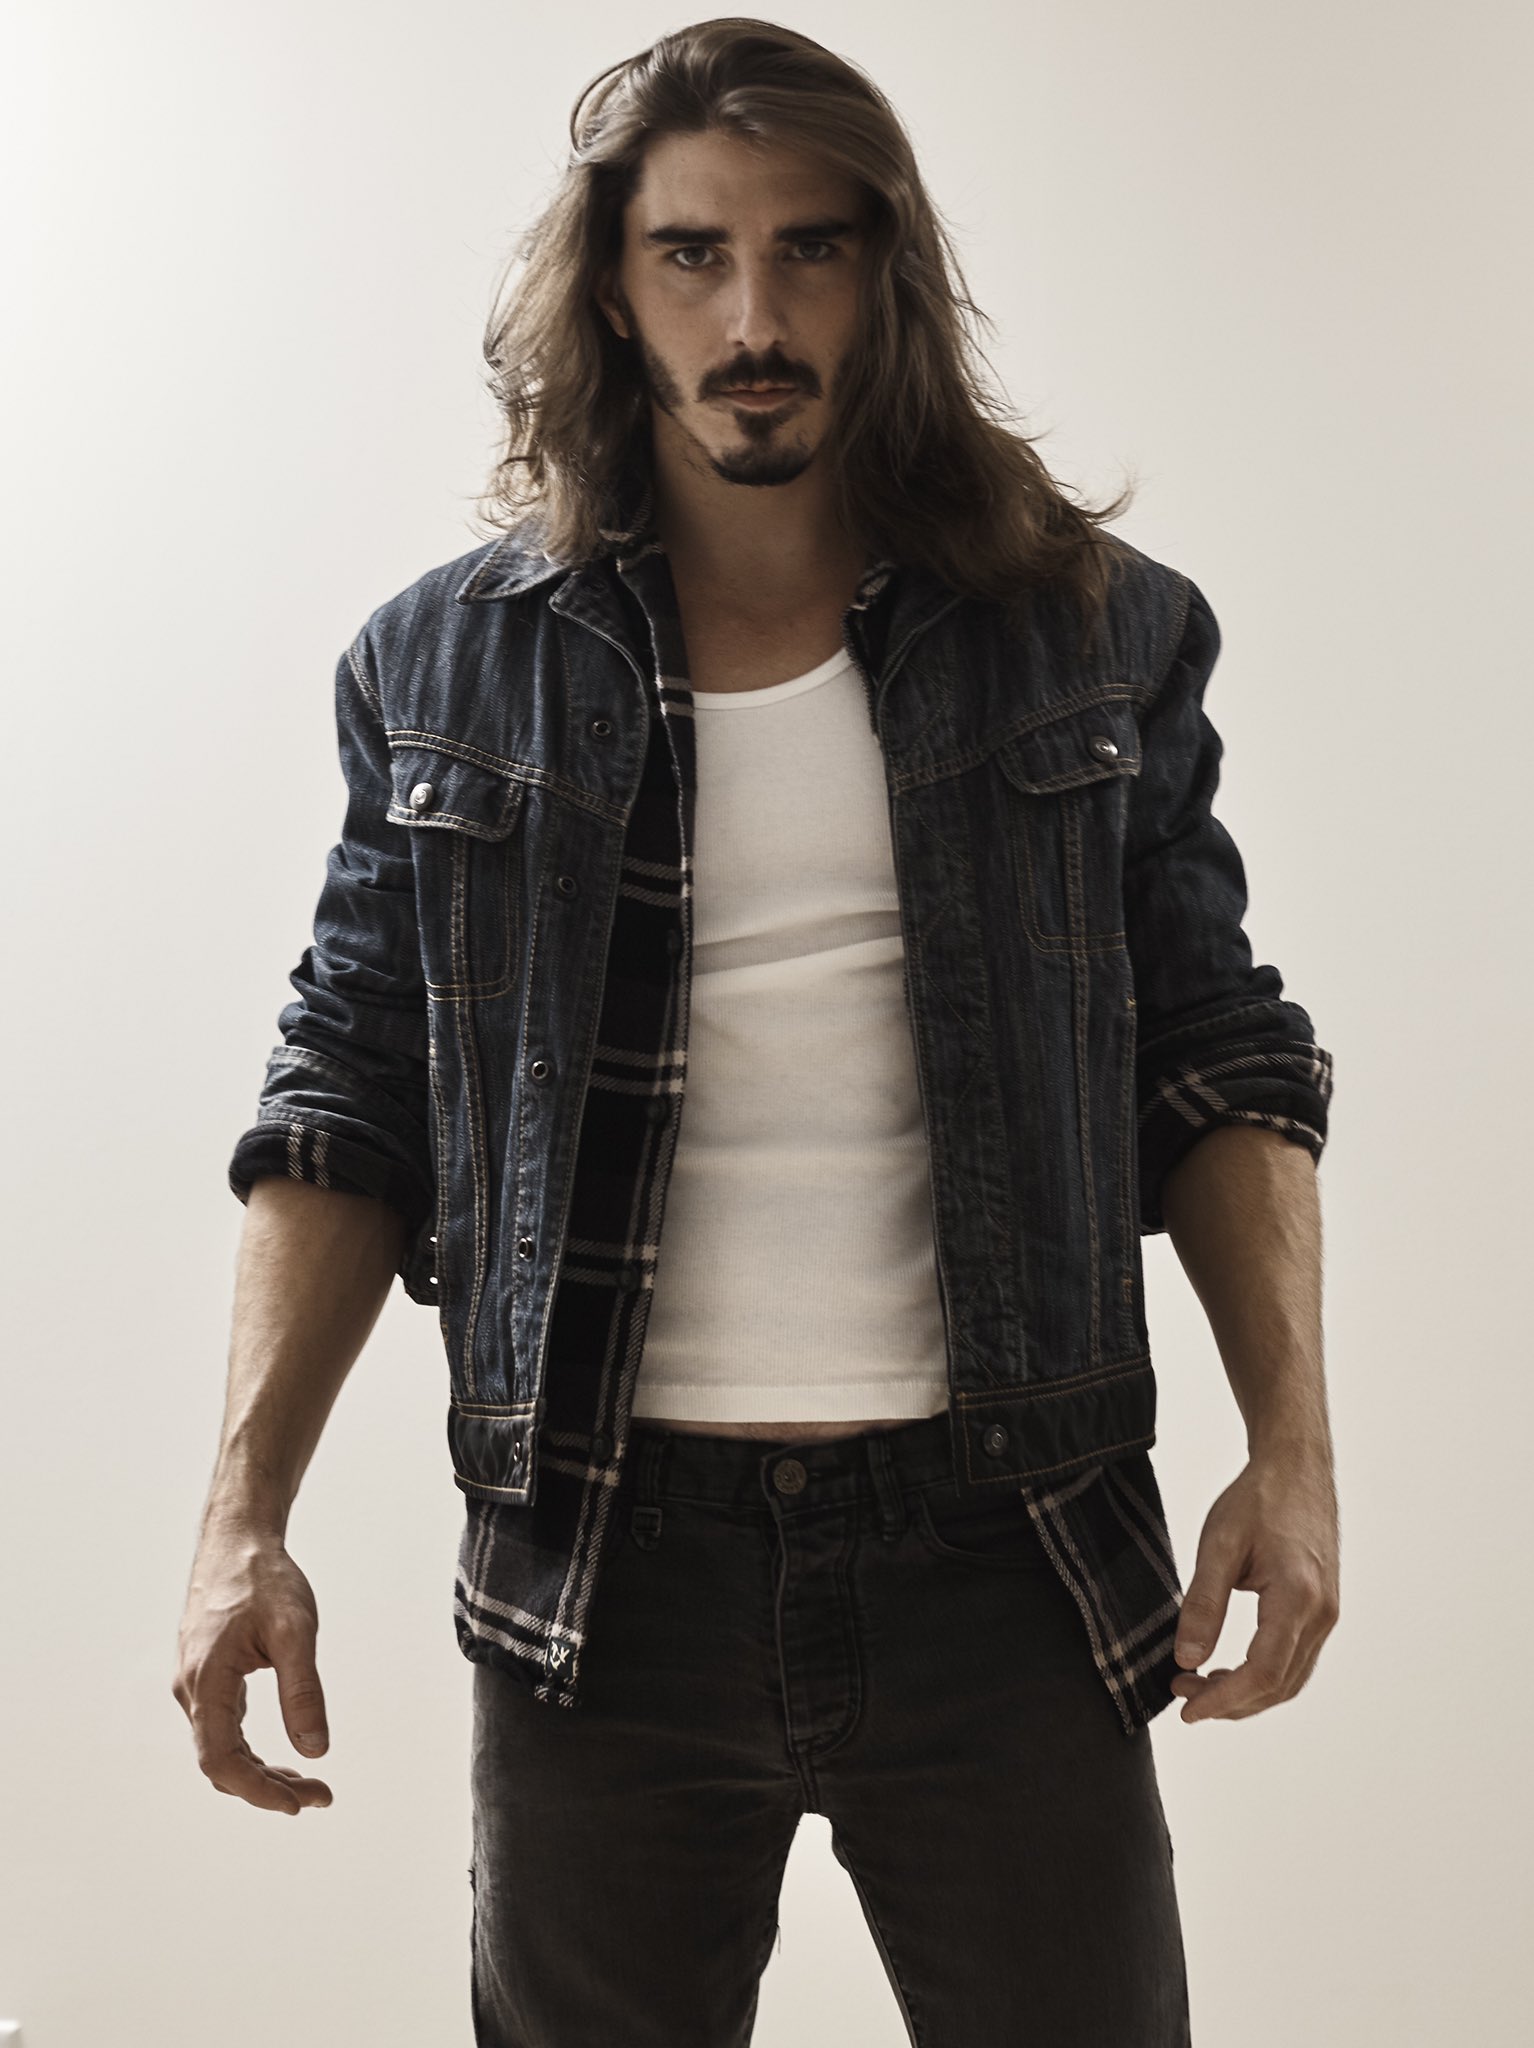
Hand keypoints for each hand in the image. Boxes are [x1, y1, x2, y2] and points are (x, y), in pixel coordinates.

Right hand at [172, 1520, 334, 1812]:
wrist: (236, 1540)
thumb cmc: (264, 1579)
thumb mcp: (295, 1630)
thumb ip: (303, 1690)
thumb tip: (316, 1749)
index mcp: (207, 1681)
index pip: (221, 1760)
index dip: (257, 1791)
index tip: (299, 1803)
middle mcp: (191, 1689)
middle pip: (221, 1762)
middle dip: (268, 1787)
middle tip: (319, 1795)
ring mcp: (195, 1684)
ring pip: (221, 1747)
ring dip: (261, 1772)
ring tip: (309, 1782)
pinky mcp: (206, 1676)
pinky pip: (222, 1728)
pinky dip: (251, 1750)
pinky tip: (281, 1756)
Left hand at [1170, 1445, 1339, 1722]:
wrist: (1297, 1469)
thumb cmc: (1258, 1499)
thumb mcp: (1219, 1543)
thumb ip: (1203, 1603)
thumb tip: (1186, 1659)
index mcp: (1297, 1596)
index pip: (1262, 1673)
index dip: (1223, 1700)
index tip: (1186, 1709)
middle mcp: (1321, 1614)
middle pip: (1277, 1686)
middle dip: (1228, 1701)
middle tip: (1180, 1692)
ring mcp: (1327, 1615)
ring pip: (1289, 1680)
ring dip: (1246, 1694)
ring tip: (1198, 1683)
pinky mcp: (1323, 1611)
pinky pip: (1295, 1661)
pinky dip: (1262, 1678)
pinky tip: (1229, 1668)